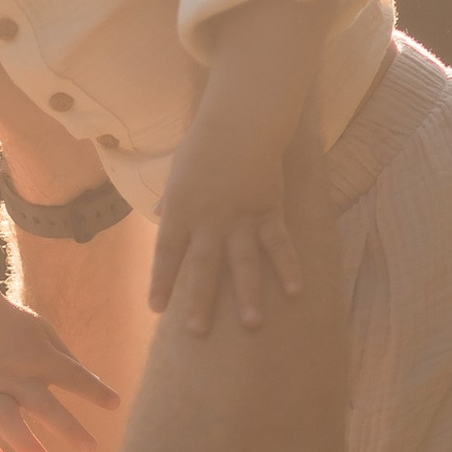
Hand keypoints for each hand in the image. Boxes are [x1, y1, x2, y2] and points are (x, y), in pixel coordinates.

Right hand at [0, 286, 117, 451]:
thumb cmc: (9, 322)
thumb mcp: (43, 330)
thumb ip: (65, 357)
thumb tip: (91, 382)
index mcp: (39, 358)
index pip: (73, 377)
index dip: (95, 390)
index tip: (114, 404)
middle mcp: (17, 376)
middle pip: (45, 406)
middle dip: (69, 428)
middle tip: (90, 449)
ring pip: (7, 420)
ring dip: (25, 443)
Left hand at [149, 114, 303, 335]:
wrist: (241, 120)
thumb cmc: (204, 146)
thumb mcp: (178, 173)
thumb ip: (171, 200)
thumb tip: (159, 215)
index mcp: (181, 208)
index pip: (167, 250)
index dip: (162, 280)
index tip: (157, 309)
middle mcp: (209, 217)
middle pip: (203, 264)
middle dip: (200, 298)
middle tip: (197, 330)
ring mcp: (241, 216)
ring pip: (244, 259)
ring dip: (248, 292)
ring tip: (252, 324)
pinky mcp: (269, 210)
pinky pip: (279, 243)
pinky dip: (288, 266)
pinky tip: (295, 291)